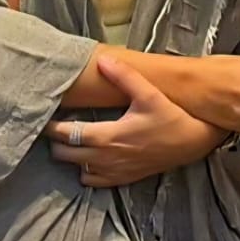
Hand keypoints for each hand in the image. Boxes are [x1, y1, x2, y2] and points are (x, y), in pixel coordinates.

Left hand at [46, 56, 231, 186]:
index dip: (51, 125)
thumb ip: (124, 77)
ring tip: (72, 141)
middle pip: (62, 154)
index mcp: (107, 136)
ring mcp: (112, 171)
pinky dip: (85, 170)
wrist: (193, 143)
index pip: (65, 134)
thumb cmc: (171, 117)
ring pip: (74, 168)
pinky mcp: (121, 179)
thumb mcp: (149, 94)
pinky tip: (91, 157)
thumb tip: (103, 60)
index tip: (46, 115)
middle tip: (58, 126)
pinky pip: (90, 181)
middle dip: (56, 141)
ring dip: (70, 156)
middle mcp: (104, 157)